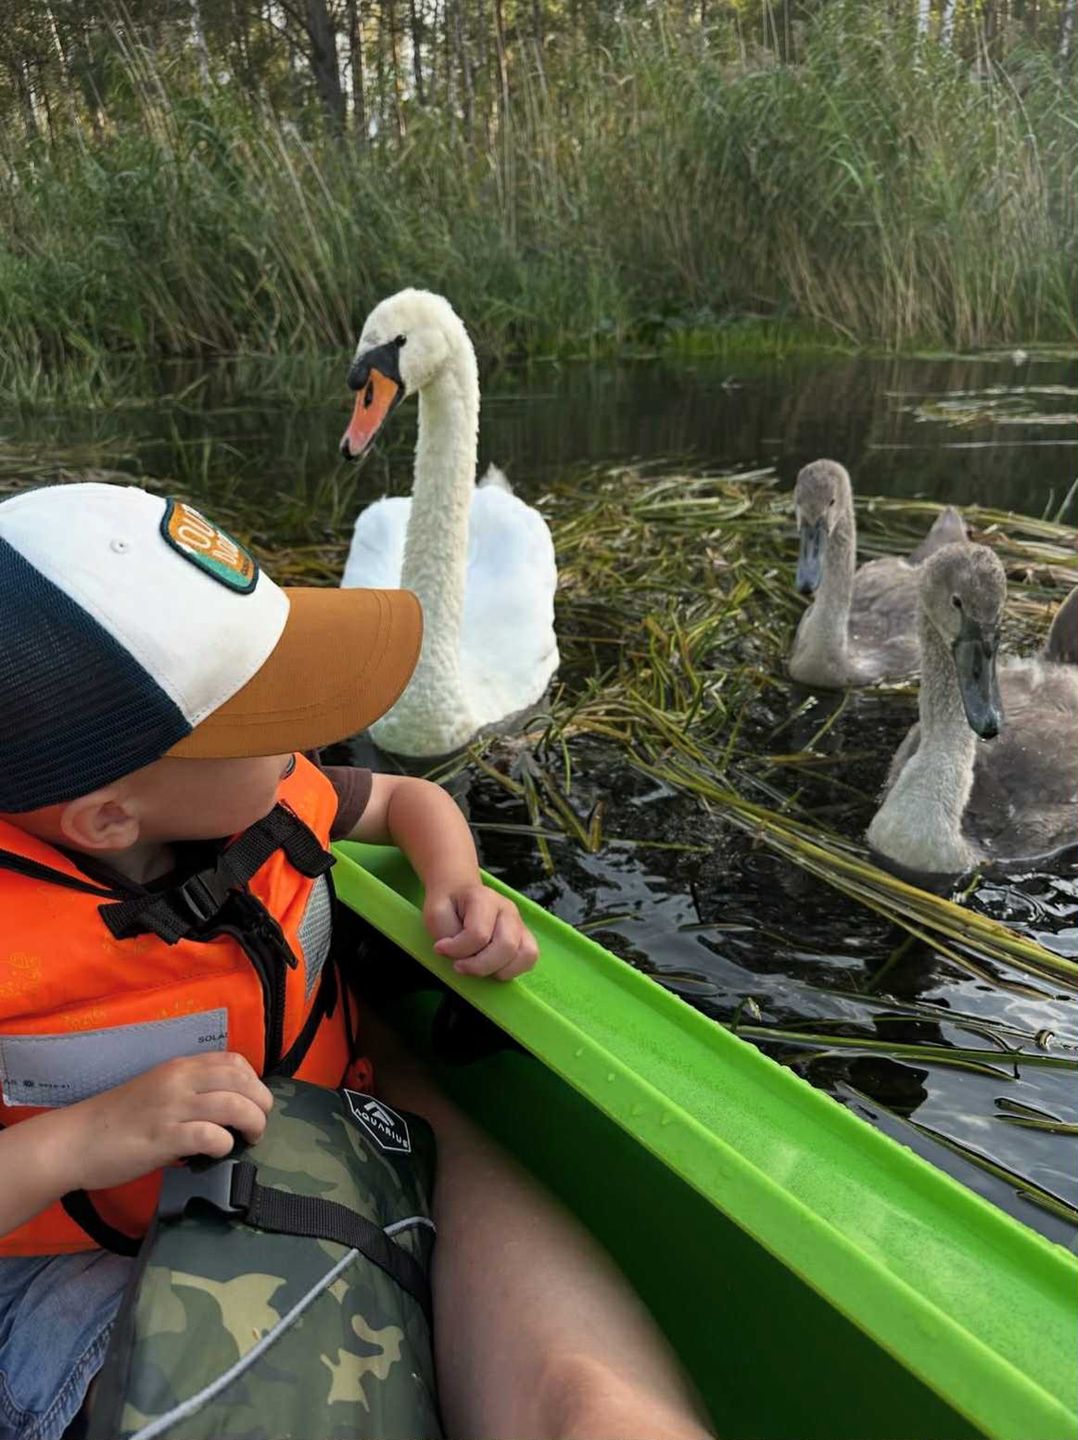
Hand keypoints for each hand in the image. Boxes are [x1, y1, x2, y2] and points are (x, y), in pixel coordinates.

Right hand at [55, 1053, 272, 1193]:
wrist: (75, 1141)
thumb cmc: (116, 1121)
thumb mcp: (158, 1093)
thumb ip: (190, 1095)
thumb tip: (225, 1112)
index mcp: (179, 1068)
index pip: (233, 1061)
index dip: (253, 1080)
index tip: (254, 1100)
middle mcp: (179, 1081)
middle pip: (241, 1081)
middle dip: (261, 1102)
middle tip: (260, 1123)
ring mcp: (172, 1108)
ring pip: (232, 1105)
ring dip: (251, 1123)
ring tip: (250, 1138)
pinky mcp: (163, 1137)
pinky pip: (209, 1135)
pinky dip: (223, 1144)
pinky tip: (218, 1151)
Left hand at [424, 882, 538, 980]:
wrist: (458, 894)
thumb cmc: (448, 907)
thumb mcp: (436, 916)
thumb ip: (447, 936)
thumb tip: (462, 959)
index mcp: (484, 899)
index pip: (478, 934)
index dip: (457, 949)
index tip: (440, 948)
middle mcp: (507, 909)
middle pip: (507, 946)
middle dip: (480, 966)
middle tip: (459, 966)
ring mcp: (519, 922)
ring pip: (525, 954)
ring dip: (499, 970)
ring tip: (479, 967)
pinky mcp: (525, 936)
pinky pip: (530, 958)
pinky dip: (513, 970)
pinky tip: (493, 968)